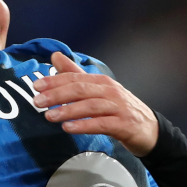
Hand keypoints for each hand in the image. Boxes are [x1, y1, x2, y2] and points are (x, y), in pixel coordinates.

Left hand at [33, 51, 158, 156]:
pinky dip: (84, 125)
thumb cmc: (119, 110)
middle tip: (38, 102)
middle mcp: (110, 91)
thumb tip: (54, 56)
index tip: (37, 86)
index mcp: (102, 81)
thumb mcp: (98, 91)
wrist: (149, 130)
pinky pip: (102, 124)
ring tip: (49, 116)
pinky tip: (69, 128)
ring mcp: (118, 108)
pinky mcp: (124, 125)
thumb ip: (75, 75)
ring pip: (90, 106)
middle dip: (57, 94)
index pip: (75, 77)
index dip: (55, 81)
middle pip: (81, 89)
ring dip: (68, 110)